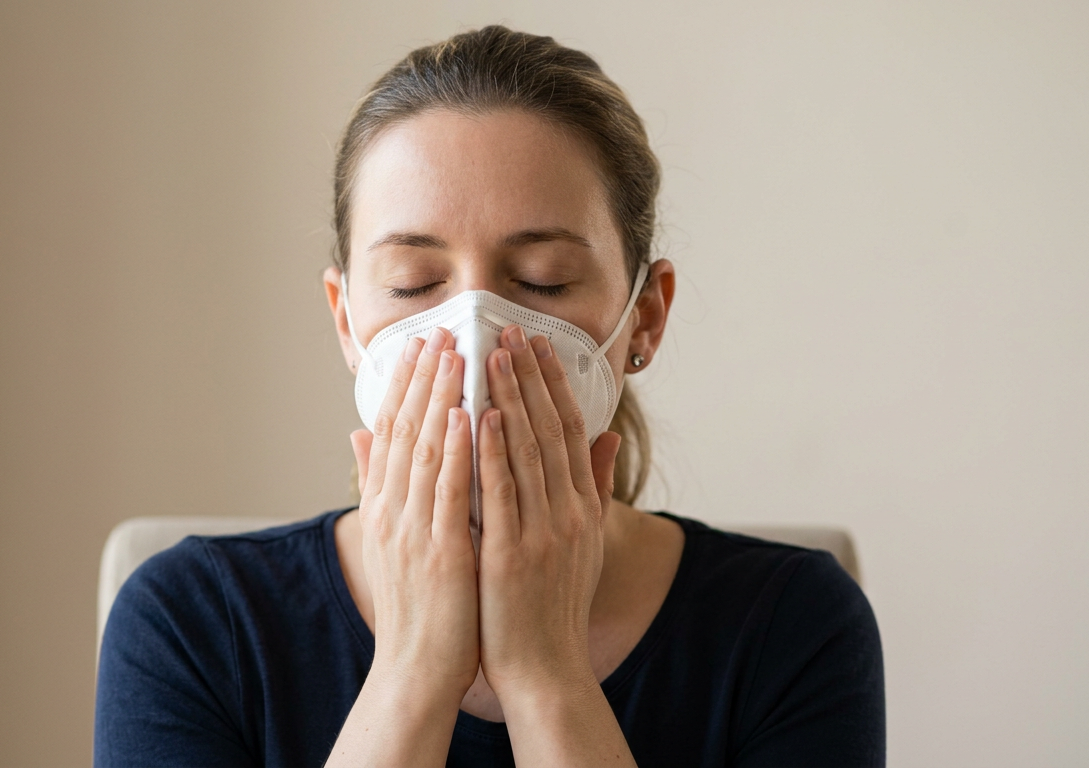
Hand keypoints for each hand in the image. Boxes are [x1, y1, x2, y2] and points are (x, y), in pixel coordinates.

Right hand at [349, 326, 479, 694]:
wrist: (416, 672)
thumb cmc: (417, 608)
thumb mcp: (389, 541)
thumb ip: (380, 487)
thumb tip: (358, 436)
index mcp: (384, 509)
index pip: (391, 433)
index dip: (405, 386)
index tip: (420, 345)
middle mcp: (393, 513)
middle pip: (405, 432)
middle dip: (423, 379)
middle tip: (439, 331)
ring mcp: (415, 532)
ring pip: (427, 452)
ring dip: (441, 400)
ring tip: (455, 355)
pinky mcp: (442, 554)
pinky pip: (451, 494)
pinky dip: (460, 451)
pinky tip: (471, 416)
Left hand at [476, 325, 622, 699]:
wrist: (546, 670)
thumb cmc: (555, 607)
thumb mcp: (585, 544)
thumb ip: (593, 487)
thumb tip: (608, 436)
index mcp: (581, 508)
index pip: (569, 430)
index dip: (552, 384)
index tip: (536, 343)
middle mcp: (567, 513)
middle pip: (548, 429)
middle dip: (527, 376)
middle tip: (509, 329)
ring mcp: (540, 533)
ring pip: (524, 451)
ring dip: (507, 398)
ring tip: (490, 354)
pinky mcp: (509, 554)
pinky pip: (499, 493)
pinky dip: (491, 451)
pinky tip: (480, 416)